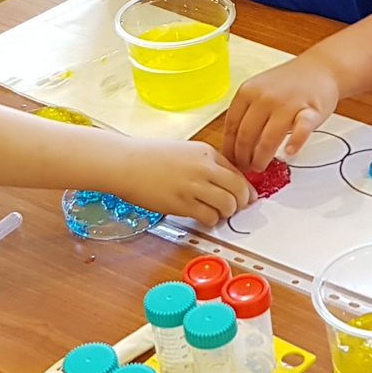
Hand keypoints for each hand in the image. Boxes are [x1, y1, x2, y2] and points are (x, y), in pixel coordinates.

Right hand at [106, 139, 251, 225]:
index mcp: (207, 152)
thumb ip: (206, 164)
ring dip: (226, 213)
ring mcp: (194, 186)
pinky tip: (203, 217)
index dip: (244, 189)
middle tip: (235, 208)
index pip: (238, 173)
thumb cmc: (150, 157)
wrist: (126, 163)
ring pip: (228, 205)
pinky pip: (209, 217)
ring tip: (217, 213)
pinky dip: (211, 220)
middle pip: (239, 190)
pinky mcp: (183, 204)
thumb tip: (226, 182)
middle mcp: (204, 168)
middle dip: (242, 202)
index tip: (245, 197)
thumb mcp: (186, 151)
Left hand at [223, 56, 339, 173]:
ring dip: (262, 158)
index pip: (232, 127)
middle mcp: (264, 97)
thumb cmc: (290, 83)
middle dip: (243, 158)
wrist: (321, 68)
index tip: (231, 162)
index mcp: (248, 92)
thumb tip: (235, 147)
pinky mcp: (310, 111)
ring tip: (261, 166)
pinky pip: (300, 131)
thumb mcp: (260, 91)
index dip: (230, 149)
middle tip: (246, 169)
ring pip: (268, 139)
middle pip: (246, 136)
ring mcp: (287, 104)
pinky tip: (289, 152)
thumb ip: (248, 113)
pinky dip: (294, 143)